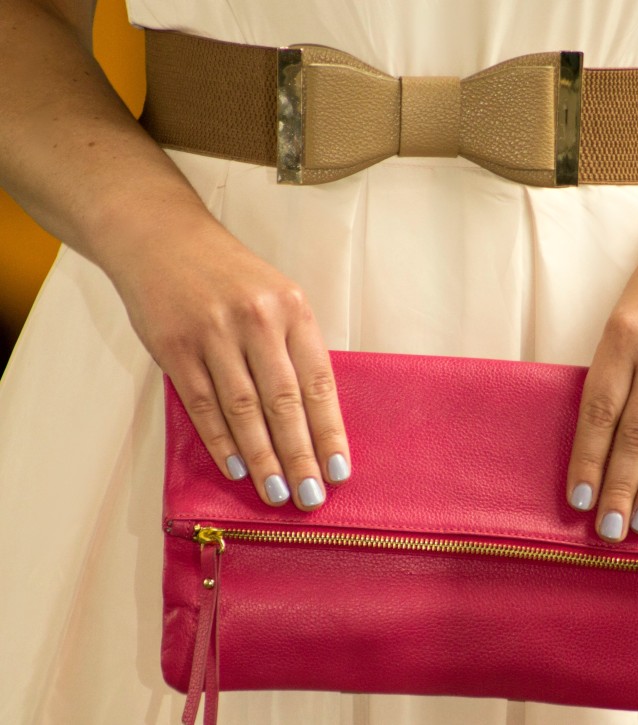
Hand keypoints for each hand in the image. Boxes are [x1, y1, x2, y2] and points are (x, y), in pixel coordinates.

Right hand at [111, 218, 349, 510]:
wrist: (162, 239)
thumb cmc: (231, 277)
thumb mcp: (278, 297)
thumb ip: (295, 348)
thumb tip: (316, 417)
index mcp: (293, 308)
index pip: (318, 381)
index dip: (330, 430)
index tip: (340, 470)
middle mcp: (256, 320)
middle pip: (283, 402)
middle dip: (300, 455)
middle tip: (311, 496)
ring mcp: (213, 333)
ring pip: (243, 409)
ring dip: (262, 457)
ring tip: (277, 492)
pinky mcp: (175, 347)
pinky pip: (202, 404)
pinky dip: (221, 440)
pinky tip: (237, 467)